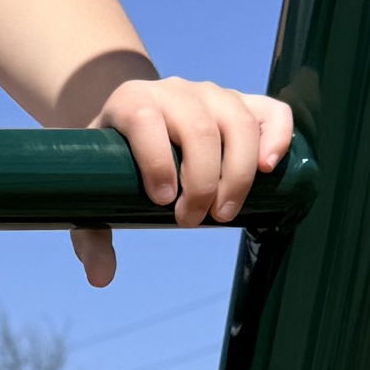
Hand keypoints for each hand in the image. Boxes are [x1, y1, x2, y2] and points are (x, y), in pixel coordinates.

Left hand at [72, 76, 295, 286]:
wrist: (134, 122)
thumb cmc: (113, 164)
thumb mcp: (93, 193)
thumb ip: (92, 235)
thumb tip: (101, 278)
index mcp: (132, 102)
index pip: (146, 121)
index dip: (157, 161)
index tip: (162, 201)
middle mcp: (174, 91)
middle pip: (199, 130)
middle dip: (202, 183)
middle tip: (192, 221)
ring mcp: (212, 94)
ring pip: (238, 123)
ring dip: (238, 174)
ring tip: (225, 214)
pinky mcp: (242, 102)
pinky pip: (270, 110)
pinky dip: (277, 137)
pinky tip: (269, 169)